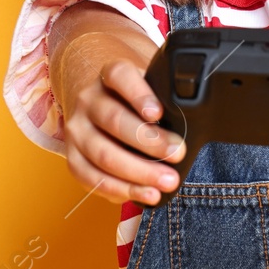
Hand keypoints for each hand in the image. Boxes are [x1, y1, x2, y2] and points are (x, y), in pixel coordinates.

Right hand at [60, 54, 185, 207]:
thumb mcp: (148, 85)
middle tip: (177, 154)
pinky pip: (91, 178)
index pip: (120, 76)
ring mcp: (77, 129)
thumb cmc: (133, 98)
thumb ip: (165, 98)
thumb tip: (196, 120)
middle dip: (149, 142)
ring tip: (167, 182)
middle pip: (114, 120)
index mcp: (108, 75)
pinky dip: (121, 189)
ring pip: (103, 153)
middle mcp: (88, 99)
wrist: (98, 102)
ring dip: (138, 172)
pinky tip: (145, 193)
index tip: (158, 113)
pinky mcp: (72, 157)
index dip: (139, 94)